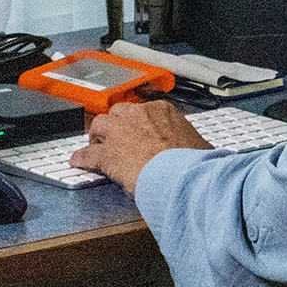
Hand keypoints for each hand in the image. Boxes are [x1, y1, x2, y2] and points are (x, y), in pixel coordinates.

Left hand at [69, 99, 211, 195]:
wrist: (181, 175)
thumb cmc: (194, 163)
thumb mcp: (201, 146)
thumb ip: (196, 145)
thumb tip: (209, 153)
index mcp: (162, 111)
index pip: (144, 111)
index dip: (138, 122)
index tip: (139, 130)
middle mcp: (138, 115)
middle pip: (118, 112)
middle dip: (115, 125)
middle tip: (115, 137)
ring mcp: (119, 133)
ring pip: (99, 126)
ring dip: (97, 137)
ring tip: (95, 145)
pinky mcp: (107, 155)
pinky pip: (89, 155)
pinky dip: (82, 159)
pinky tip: (77, 161)